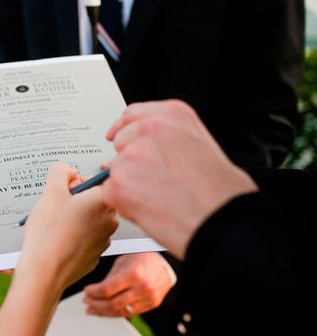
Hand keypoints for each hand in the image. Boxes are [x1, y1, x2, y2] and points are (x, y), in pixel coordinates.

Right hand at [16, 163, 118, 294]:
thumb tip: (67, 170)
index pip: (100, 179)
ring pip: (91, 218)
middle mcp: (110, 221)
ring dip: (76, 216)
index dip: (80, 180)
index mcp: (104, 201)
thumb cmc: (48, 233)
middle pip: (96, 198)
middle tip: (58, 205)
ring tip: (56, 224)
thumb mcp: (51, 191)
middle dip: (77, 198)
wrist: (44, 272)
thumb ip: (61, 171)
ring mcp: (104, 240)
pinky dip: (75, 234)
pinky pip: (87, 236)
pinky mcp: (95, 255)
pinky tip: (59, 238)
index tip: (67, 189)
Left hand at [82, 253, 172, 316]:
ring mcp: (149, 298)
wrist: (165, 264)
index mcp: (133, 274)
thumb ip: (110, 279)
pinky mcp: (152, 304)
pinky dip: (115, 313)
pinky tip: (105, 311)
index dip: (93, 292)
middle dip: (95, 304)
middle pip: (112, 303)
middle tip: (85, 302)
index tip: (85, 291)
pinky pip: (130, 313)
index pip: (107, 289)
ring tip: (91, 310)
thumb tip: (94, 293)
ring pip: (121, 312)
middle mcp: (142, 288)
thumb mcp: (123, 262)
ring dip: (103, 312)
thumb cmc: (141, 259)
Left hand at [103, 100, 257, 258]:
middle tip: (154, 183)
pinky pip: (111, 193)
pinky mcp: (119, 182)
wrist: (223, 220)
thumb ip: (170, 140)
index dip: (122, 128)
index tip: (115, 135)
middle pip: (122, 142)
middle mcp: (150, 128)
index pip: (133, 115)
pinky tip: (150, 210)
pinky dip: (124, 204)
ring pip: (116, 170)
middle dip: (130, 162)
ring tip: (160, 199)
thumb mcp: (202, 144)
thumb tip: (142, 150)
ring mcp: (132, 155)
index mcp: (173, 114)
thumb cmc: (222, 191)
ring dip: (129, 185)